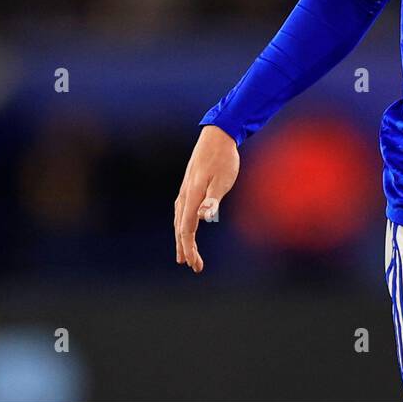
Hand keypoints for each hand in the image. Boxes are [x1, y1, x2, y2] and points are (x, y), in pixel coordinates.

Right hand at [175, 124, 239, 272]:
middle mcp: (184, 195)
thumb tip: (204, 217)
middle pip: (180, 227)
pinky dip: (182, 225)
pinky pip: (182, 212)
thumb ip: (212, 199)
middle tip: (193, 266)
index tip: (194, 264)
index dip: (189, 248)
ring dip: (182, 238)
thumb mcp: (222, 180)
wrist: (217, 136)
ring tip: (185, 254)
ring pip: (179, 220)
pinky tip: (187, 228)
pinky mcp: (189, 186)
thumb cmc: (223, 158)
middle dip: (186, 248)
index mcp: (191, 196)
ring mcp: (185, 190)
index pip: (186, 229)